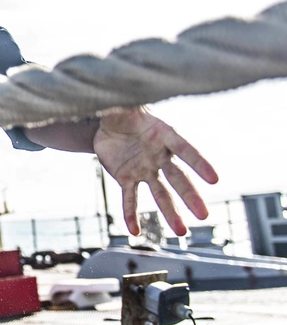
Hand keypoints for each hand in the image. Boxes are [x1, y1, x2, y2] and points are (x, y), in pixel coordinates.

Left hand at [94, 107, 217, 235]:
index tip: (215, 178)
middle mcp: (160, 156)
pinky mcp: (127, 178)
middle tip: (203, 215)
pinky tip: (134, 231)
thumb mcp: (125, 104)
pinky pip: (130, 199)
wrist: (111, 125)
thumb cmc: (124, 110)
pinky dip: (131, 214)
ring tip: (181, 231)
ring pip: (160, 194)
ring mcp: (145, 170)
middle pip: (178, 179)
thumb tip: (118, 93)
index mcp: (165, 135)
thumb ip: (126, 103)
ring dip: (170, 213)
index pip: (186, 150)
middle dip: (190, 197)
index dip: (199, 163)